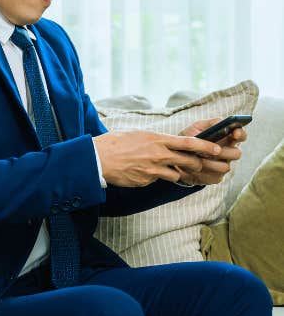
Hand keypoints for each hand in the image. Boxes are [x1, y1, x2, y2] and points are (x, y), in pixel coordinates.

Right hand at [93, 130, 223, 186]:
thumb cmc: (114, 143)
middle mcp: (159, 155)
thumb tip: (164, 142)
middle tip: (197, 163)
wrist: (97, 159)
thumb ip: (155, 139)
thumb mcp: (137, 134)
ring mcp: (153, 170)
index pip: (190, 143)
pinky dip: (156, 177)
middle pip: (189, 161)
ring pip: (176, 174)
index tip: (218, 148)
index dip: (207, 146)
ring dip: (175, 173)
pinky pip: (158, 180)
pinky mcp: (146, 181)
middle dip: (197, 164)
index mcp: (158, 140)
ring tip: (163, 168)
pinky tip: (143, 172)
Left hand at [176, 118, 244, 184]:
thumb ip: (210, 123)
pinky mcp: (214, 178)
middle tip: (214, 150)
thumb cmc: (188, 139)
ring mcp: (222, 166)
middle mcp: (228, 153)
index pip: (240, 136)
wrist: (175, 157)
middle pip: (236, 153)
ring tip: (197, 158)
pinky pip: (214, 177)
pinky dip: (202, 172)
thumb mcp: (196, 128)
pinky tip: (192, 167)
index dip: (240, 134)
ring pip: (225, 167)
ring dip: (210, 162)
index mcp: (226, 138)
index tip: (235, 133)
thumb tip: (222, 121)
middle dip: (225, 151)